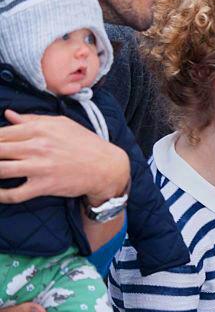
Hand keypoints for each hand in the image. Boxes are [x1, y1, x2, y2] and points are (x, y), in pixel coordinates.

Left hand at [0, 110, 129, 204]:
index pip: (0, 133)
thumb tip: (8, 115)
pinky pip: (14, 194)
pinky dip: (0, 195)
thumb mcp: (61, 124)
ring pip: (0, 170)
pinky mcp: (44, 186)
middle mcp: (37, 146)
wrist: (106, 166)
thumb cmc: (85, 143)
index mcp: (39, 129)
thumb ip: (32, 119)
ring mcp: (40, 167)